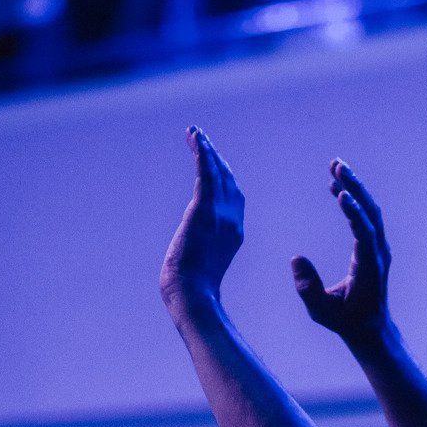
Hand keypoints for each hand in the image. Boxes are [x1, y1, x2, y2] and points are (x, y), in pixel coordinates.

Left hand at [160, 127, 244, 303]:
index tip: (214, 161)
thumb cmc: (193, 289)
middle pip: (228, 180)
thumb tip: (191, 259)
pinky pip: (205, 174)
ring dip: (206, 150)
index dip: (224, 176)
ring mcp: (220, 215)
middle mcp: (232, 220)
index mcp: (235, 233)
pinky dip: (201, 154)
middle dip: (216, 158)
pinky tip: (195, 140)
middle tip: (202, 140)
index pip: (233, 197)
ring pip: (216, 173)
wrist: (193, 294)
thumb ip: (203, 253)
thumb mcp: (204, 267)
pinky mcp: (203, 211)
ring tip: (195, 132)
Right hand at [292, 159, 391, 343]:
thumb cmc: (346, 321)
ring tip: (336, 166)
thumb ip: (308, 288)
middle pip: (371, 212)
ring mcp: (378, 248)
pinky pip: (366, 217)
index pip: (365, 233)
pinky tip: (337, 188)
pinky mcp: (373, 247)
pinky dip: (354, 200)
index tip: (342, 193)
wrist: (370, 328)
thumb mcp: (322, 312)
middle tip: (337, 165)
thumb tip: (296, 258)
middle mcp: (378, 253)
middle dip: (355, 187)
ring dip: (355, 187)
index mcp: (369, 267)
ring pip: (370, 211)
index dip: (355, 213)